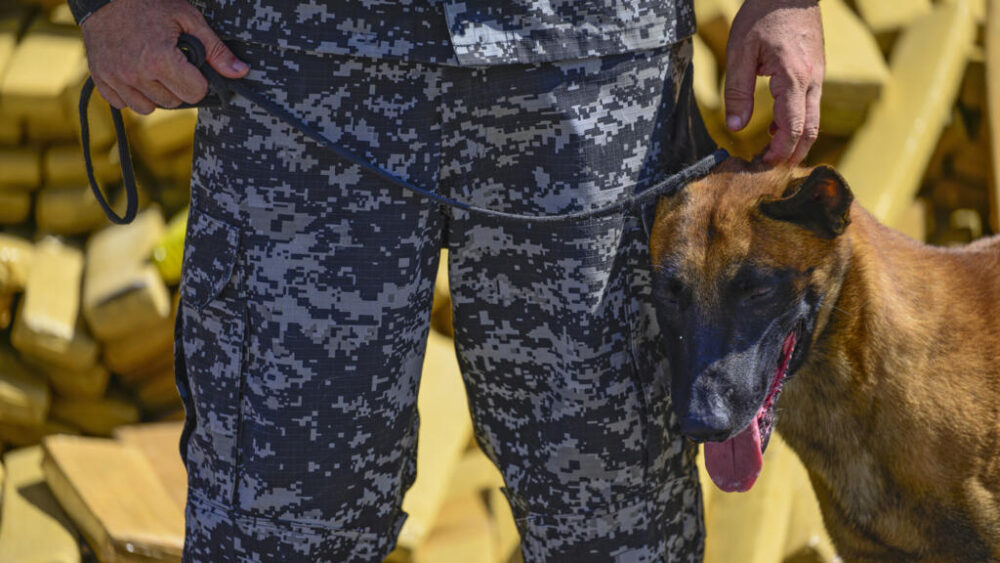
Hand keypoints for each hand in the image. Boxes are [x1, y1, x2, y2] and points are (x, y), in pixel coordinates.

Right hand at [80, 0, 248, 113]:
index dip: (198, 81)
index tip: (191, 66)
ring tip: (152, 68)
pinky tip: (134, 73)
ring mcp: (116, 78)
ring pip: (149, 107)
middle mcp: (136, 74)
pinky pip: (124, 104)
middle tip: (170, 62)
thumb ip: (215, 49)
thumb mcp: (187, 18)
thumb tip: (240, 72)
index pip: (195, 93)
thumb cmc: (148, 3)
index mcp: (160, 60)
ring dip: (155, 93)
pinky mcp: (100, 79)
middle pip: (174, 102)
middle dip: (177, 85)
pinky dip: (132, 94)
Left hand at [724, 0, 823, 164]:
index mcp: (795, 79)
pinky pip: (810, 106)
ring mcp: (818, 77)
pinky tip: (774, 126)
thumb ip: (737, 92)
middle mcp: (813, 82)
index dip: (780, 152)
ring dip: (795, 141)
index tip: (762, 165)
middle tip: (768, 170)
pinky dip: (796, 123)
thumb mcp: (740, 53)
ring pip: (813, 120)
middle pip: (810, 131)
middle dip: (791, 155)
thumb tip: (735, 126)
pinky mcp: (816, 73)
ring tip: (769, 152)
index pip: (794, 128)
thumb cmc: (763, 16)